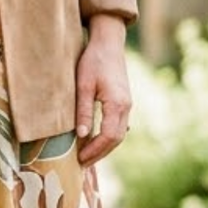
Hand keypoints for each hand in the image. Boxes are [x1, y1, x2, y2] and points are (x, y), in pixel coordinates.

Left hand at [75, 15, 130, 164]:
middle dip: (99, 153)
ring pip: (119, 134)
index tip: (80, 159)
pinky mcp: (124, 101)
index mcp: (117, 104)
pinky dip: (108, 137)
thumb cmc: (93, 61)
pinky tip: (96, 141)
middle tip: (82, 164)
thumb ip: (83, 111)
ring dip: (104, 147)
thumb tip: (82, 135)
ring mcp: (127, 104)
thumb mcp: (83, 85)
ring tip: (87, 156)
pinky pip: (118, 125)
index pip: (108, 136)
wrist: (108, 43)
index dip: (94, 150)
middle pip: (116, 139)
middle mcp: (126, 107)